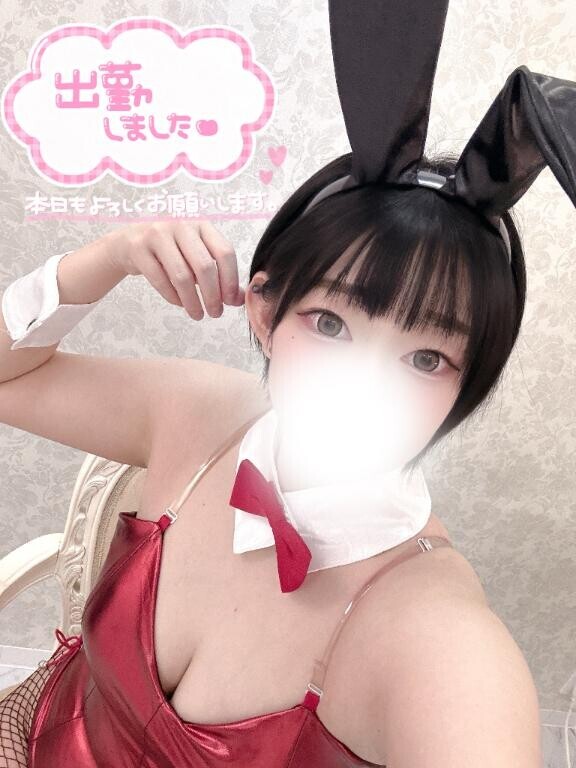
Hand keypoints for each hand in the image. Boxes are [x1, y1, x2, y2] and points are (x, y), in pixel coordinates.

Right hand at [106, 220, 244, 319]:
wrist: (129, 242)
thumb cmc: (170, 251)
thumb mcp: (196, 256)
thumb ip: (219, 274)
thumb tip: (240, 299)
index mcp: (202, 226)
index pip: (224, 253)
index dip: (231, 280)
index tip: (231, 301)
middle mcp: (181, 226)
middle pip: (205, 266)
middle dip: (213, 295)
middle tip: (216, 313)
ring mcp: (158, 234)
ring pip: (182, 276)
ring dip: (193, 301)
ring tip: (198, 314)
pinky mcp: (139, 248)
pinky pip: (161, 281)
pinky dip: (174, 297)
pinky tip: (180, 304)